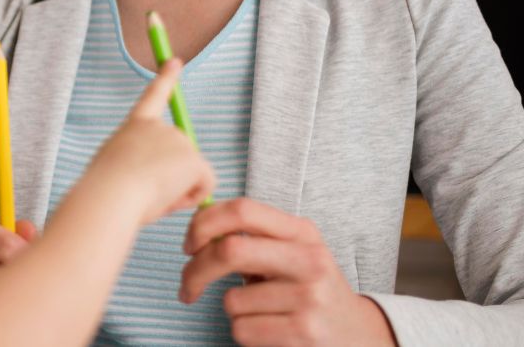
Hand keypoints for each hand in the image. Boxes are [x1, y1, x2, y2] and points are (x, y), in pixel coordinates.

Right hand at [91, 58, 215, 224]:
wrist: (111, 194)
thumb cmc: (105, 190)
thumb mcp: (116, 166)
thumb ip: (138, 162)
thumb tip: (159, 180)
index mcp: (135, 126)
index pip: (154, 96)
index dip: (166, 78)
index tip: (175, 60)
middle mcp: (160, 127)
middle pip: (179, 156)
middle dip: (171, 178)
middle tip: (145, 192)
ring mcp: (179, 140)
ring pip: (189, 176)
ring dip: (175, 191)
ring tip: (149, 196)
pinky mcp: (195, 160)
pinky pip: (204, 187)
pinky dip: (189, 198)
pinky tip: (169, 200)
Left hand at [181, 198, 395, 345]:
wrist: (358, 335)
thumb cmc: (308, 290)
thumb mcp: (291, 252)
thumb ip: (251, 237)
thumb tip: (197, 230)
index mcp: (301, 232)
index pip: (242, 210)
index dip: (203, 224)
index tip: (189, 246)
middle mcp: (309, 259)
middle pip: (230, 250)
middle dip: (195, 271)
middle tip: (187, 287)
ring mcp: (309, 297)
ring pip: (231, 299)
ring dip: (232, 310)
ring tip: (260, 311)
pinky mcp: (304, 332)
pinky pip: (242, 329)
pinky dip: (244, 332)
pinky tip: (268, 330)